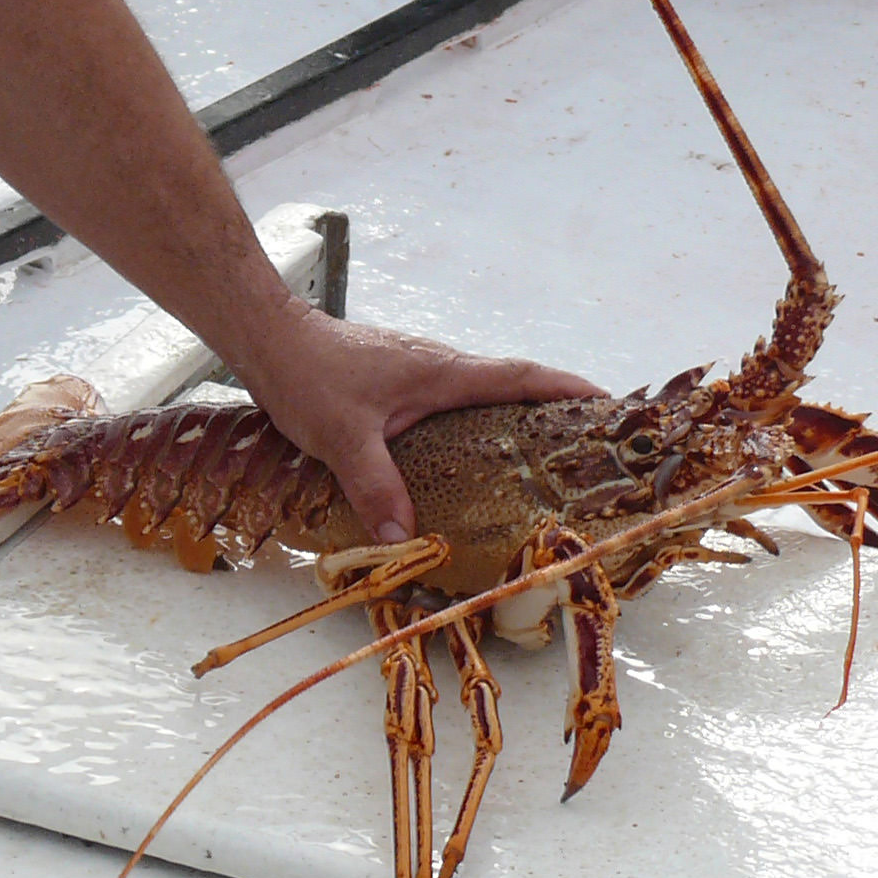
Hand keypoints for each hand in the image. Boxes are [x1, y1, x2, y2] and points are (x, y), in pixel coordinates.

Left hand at [235, 304, 601, 544]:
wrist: (267, 338)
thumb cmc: (308, 374)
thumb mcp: (342, 437)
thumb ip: (375, 485)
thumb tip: (404, 539)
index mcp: (442, 373)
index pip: (520, 376)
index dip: (567, 389)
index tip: (610, 402)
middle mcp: (438, 368)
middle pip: (510, 388)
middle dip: (552, 414)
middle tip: (587, 452)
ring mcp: (417, 374)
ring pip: (478, 398)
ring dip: (510, 422)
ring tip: (539, 467)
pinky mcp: (395, 384)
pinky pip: (448, 406)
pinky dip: (470, 428)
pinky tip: (464, 464)